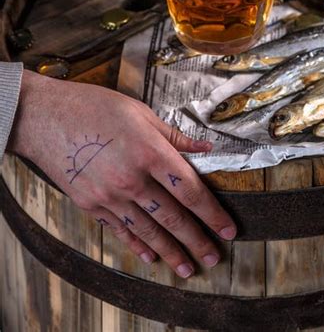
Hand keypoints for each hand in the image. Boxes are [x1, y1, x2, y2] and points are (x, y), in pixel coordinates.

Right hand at [8, 70, 236, 276]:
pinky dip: (137, 244)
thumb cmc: (94, 107)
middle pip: (173, 217)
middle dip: (196, 240)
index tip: (227, 228)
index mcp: (150, 151)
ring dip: (170, 251)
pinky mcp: (90, 204)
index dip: (212, 213)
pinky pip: (120, 230)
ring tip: (187, 267)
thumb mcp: (140, 112)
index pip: (190, 190)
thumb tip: (205, 147)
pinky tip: (150, 256)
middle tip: (213, 257)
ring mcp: (110, 195)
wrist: (45, 117)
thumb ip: (174, 135)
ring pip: (148, 230)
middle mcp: (132, 179)